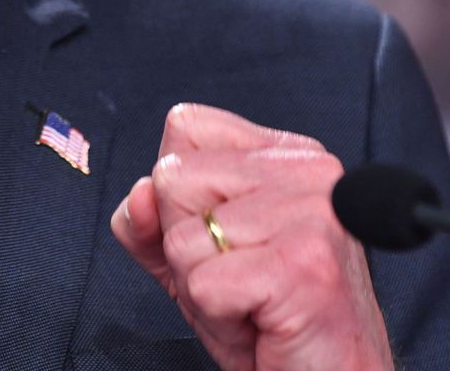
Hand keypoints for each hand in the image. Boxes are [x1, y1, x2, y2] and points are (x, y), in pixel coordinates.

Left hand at [109, 103, 393, 370]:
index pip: (186, 126)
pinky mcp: (303, 263)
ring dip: (202, 289)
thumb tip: (138, 194)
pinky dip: (218, 318)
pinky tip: (261, 322)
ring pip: (183, 238)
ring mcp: (311, 213)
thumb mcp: (195, 259)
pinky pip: (203, 285)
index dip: (178, 195)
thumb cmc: (269, 322)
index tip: (223, 240)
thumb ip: (151, 221)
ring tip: (252, 303)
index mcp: (288, 154)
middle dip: (187, 246)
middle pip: (174, 178)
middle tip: (239, 282)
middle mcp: (309, 171)